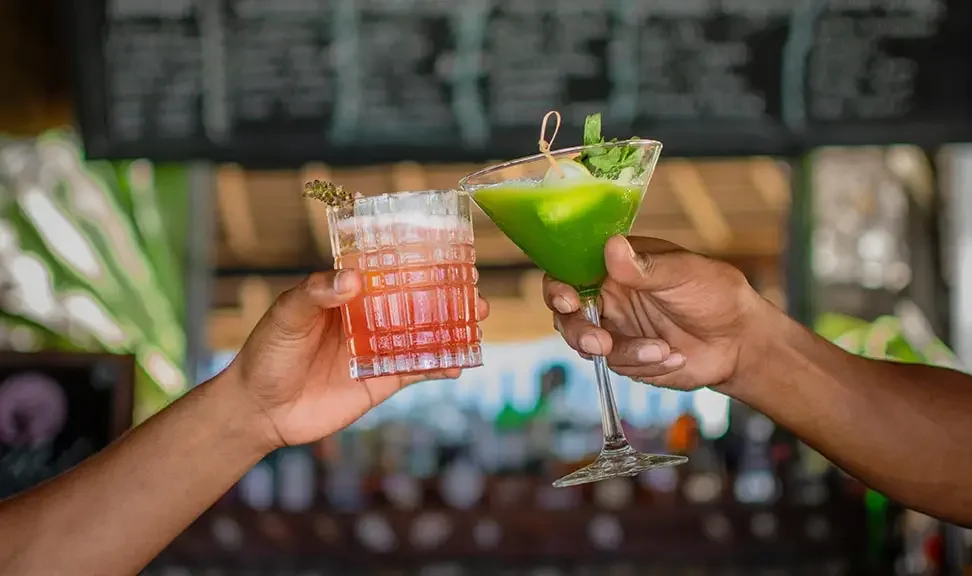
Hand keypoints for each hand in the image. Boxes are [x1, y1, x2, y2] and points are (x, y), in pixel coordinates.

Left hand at [226, 270, 488, 448]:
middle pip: (413, 301)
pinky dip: (440, 366)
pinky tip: (459, 362)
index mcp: (346, 294)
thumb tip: (354, 278)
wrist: (259, 409)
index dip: (415, 261)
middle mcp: (367, 318)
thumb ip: (317, 293)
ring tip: (478, 318)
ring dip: (451, 327)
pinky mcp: (381, 381)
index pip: (386, 270)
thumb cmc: (266, 352)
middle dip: (445, 294)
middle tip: (473, 285)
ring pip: (422, 334)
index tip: (445, 251)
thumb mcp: (286, 315)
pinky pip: (417, 370)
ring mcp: (377, 350)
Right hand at [544, 235, 765, 390]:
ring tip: (662, 350)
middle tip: (600, 342)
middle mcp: (608, 297)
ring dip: (624, 352)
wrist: (740, 340)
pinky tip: (674, 357)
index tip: (568, 300)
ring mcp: (615, 329)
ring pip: (589, 346)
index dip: (558, 285)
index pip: (570, 270)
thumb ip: (645, 267)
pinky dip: (645, 364)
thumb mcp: (684, 273)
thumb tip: (612, 246)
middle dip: (578, 331)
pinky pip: (618, 366)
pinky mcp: (627, 358)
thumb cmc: (715, 293)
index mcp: (615, 266)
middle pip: (568, 314)